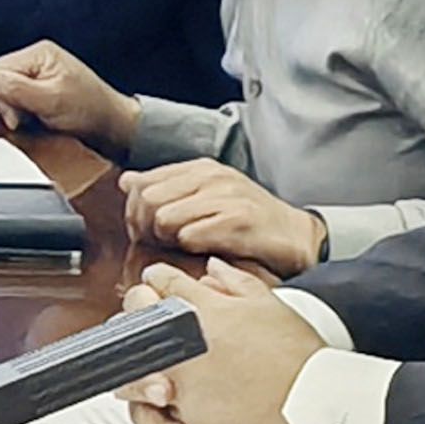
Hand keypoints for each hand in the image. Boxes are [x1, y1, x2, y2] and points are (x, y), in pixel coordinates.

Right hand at [0, 43, 132, 148]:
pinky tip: (36, 120)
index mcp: (36, 53)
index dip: (0, 98)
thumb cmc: (91, 111)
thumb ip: (15, 88)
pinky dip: (20, 116)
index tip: (18, 115)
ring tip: (36, 119)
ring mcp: (33, 76)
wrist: (112, 127)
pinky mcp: (34, 92)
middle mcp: (33, 61)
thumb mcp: (51, 99)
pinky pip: (11, 104)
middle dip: (7, 106)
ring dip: (13, 113)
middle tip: (29, 118)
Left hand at [111, 260, 315, 423]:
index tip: (159, 283)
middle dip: (137, 313)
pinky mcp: (188, 419)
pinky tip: (167, 407)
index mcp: (204, 311)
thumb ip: (235, 283)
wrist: (314, 405)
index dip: (158, 280)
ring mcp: (182, 384)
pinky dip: (155, 413)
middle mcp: (184, 346)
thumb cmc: (300, 356)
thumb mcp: (271, 306)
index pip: (161, 282)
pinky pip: (153, 416)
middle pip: (135, 319)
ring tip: (151, 367)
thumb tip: (212, 268)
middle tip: (146, 317)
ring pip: (132, 371)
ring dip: (135, 365)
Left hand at [118, 153, 324, 272]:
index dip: (136, 213)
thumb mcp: (206, 197)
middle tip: (161, 246)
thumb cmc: (249, 222)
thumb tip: (128, 181)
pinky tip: (203, 254)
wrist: (296, 235)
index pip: (143, 184)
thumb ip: (168, 188)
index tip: (147, 233)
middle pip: (147, 200)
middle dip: (146, 229)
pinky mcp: (239, 220)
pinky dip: (190, 249)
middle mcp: (211, 177)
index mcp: (200, 169)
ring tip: (183, 249)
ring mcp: (225, 196)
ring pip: (164, 218)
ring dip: (167, 241)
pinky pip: (190, 236)